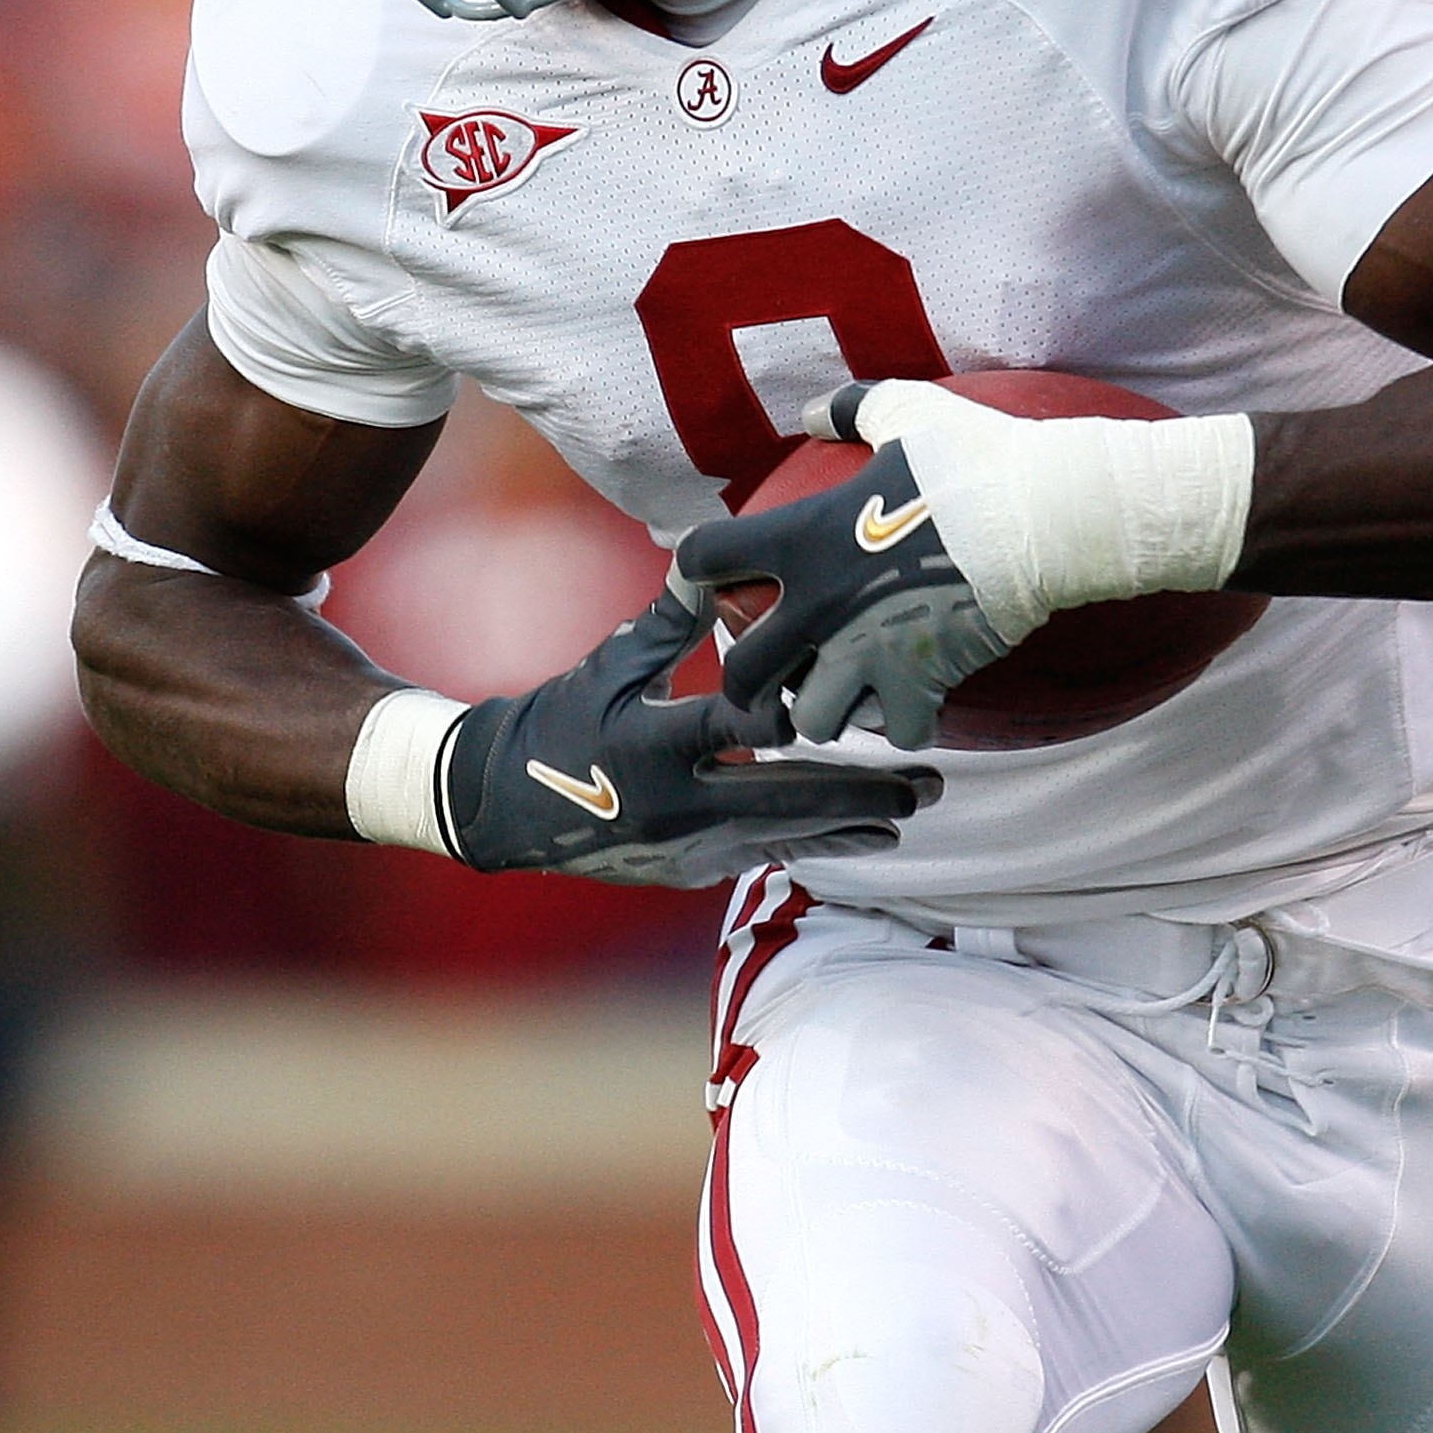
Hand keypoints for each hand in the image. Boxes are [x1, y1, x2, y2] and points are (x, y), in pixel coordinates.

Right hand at [442, 587, 938, 882]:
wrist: (506, 805)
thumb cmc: (561, 723)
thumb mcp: (609, 666)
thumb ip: (667, 623)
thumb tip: (707, 563)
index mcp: (652, 745)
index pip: (734, 729)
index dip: (787, 714)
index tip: (841, 698)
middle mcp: (676, 806)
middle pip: (785, 802)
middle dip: (861, 794)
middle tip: (927, 784)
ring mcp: (685, 847)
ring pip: (785, 838)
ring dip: (851, 826)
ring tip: (910, 813)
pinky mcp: (688, 870)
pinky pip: (762, 855)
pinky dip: (813, 843)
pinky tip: (864, 836)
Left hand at [676, 377, 1253, 750]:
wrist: (1049, 514)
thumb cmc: (977, 459)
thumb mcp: (907, 411)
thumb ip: (851, 409)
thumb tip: (814, 409)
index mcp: (803, 538)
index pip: (704, 560)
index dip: (692, 574)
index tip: (703, 586)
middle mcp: (821, 606)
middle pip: (744, 674)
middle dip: (747, 681)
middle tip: (768, 673)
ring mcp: (868, 654)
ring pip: (812, 721)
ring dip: (822, 712)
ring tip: (842, 694)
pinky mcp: (922, 684)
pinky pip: (894, 733)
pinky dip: (899, 725)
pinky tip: (910, 704)